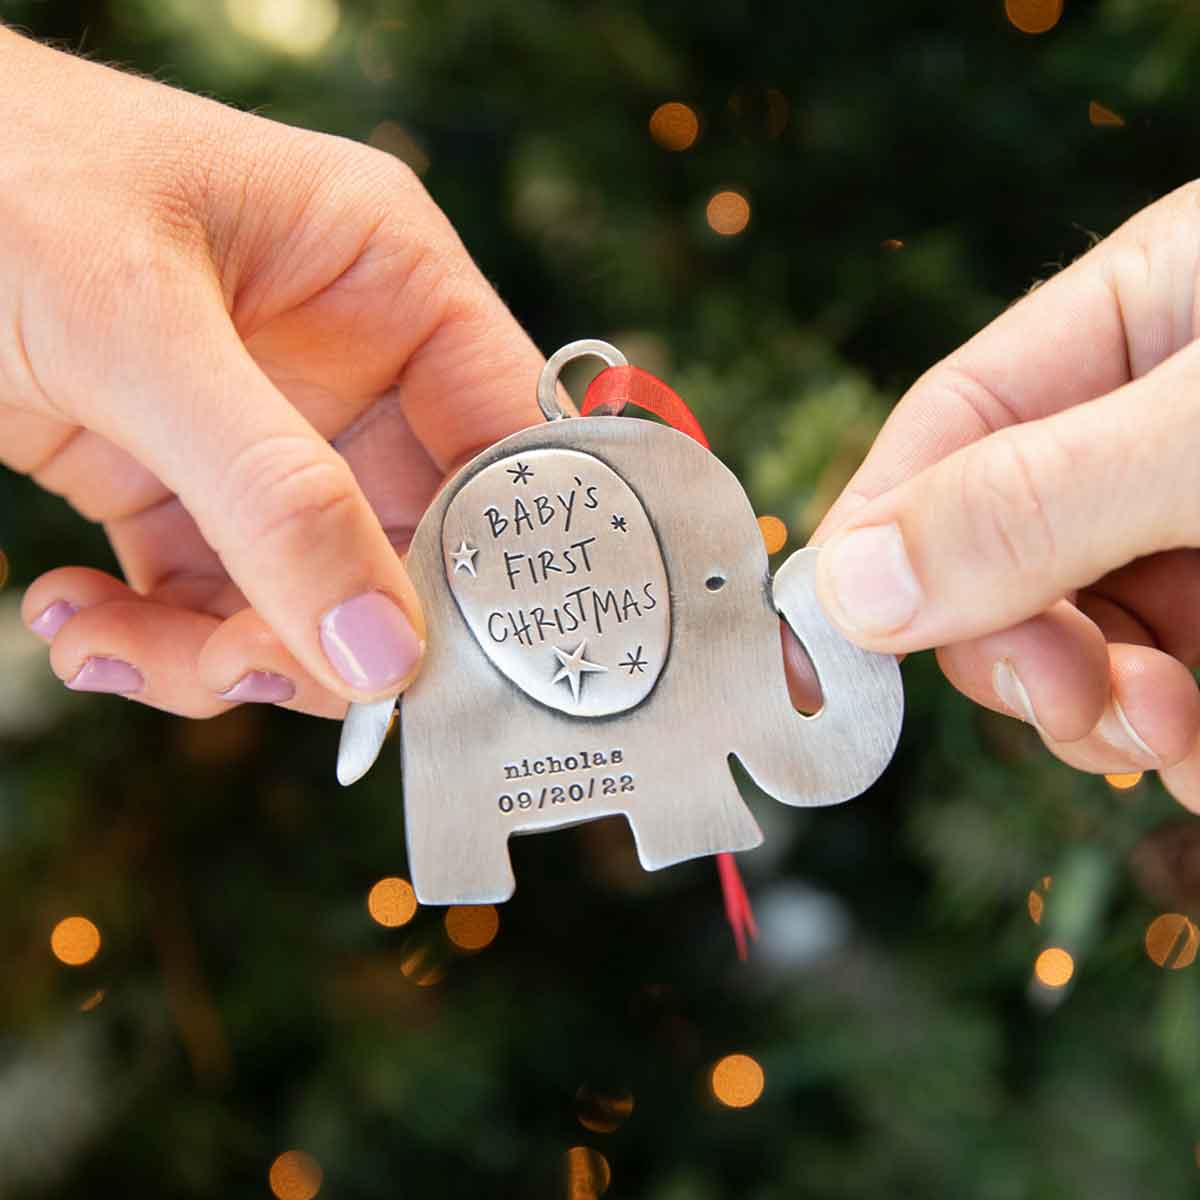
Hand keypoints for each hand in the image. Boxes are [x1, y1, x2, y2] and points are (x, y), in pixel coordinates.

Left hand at [1, 29, 545, 717]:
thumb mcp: (138, 329)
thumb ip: (270, 494)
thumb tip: (385, 656)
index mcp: (390, 282)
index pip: (506, 439)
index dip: (503, 554)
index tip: (463, 658)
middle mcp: (351, 368)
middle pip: (414, 549)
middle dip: (338, 632)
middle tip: (251, 664)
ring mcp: (270, 440)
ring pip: (315, 603)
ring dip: (224, 655)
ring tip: (110, 641)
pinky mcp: (184, 492)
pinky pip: (216, 608)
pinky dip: (155, 644)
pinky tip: (75, 619)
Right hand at [810, 181, 1199, 809]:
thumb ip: (1037, 497)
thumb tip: (848, 587)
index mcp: (1131, 323)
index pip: (945, 435)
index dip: (881, 548)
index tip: (833, 659)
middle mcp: (1152, 425)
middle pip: (1002, 554)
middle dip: (1016, 648)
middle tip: (1073, 697)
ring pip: (1085, 637)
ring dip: (1099, 712)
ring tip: (1167, 735)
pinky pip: (1168, 681)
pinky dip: (1169, 734)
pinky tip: (1193, 751)